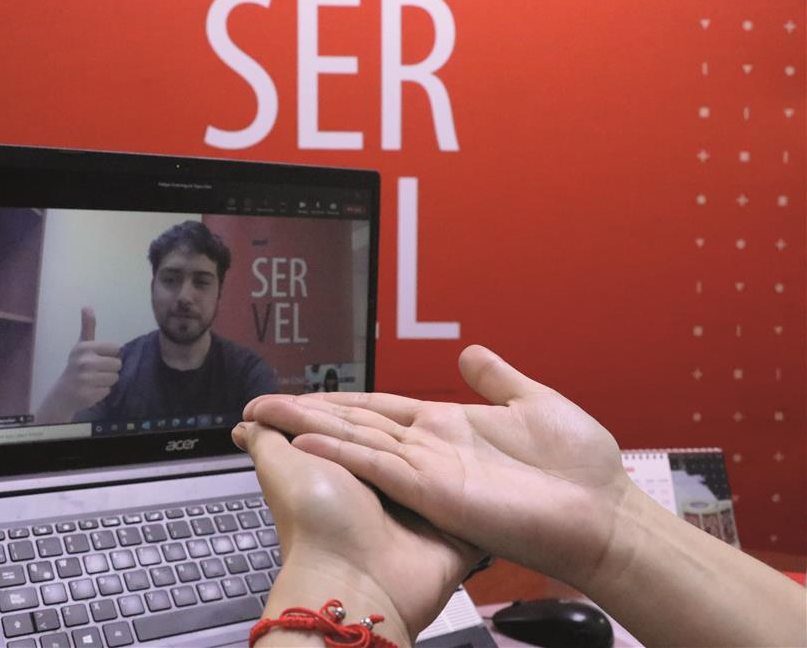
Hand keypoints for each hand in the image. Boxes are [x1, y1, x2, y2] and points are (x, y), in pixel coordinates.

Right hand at [35, 307, 121, 422]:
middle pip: (117, 364)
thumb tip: (87, 306)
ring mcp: (85, 379)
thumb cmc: (77, 366)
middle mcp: (84, 362)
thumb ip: (88, 327)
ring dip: (107, 381)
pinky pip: (109, 391)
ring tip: (94, 380)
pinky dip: (102, 392)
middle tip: (97, 371)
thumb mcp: (82, 345)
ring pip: (115, 378)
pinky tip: (92, 390)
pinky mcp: (88, 394)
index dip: (110, 354)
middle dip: (110, 369)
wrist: (63, 392)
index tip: (99, 358)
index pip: (116, 348)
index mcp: (84, 347)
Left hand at [232, 421, 481, 644]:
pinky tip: (479, 456)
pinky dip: (474, 482)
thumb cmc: (315, 521)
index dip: (366, 407)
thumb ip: (268, 437)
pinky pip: (468, 498)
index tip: (375, 388)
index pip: (359, 427)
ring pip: (437, 463)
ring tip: (461, 424)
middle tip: (426, 404)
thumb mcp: (282, 465)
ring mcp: (415, 508)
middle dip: (414, 424)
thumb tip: (247, 419)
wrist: (356, 577)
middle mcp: (378, 488)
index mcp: (343, 468)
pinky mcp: (448, 526)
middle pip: (403, 442)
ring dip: (450, 447)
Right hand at [244, 345, 630, 591]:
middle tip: (265, 403)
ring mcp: (428, 472)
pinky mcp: (434, 491)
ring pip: (357, 442)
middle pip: (356, 424)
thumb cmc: (577, 467)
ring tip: (269, 416)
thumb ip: (496, 379)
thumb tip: (469, 352)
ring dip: (312, 430)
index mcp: (446, 428)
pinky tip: (309, 441)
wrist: (601, 513)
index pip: (380, 408)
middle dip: (310, 414)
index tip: (306, 394)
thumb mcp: (533, 402)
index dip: (341, 400)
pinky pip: (380, 467)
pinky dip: (343, 454)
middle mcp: (428, 449)